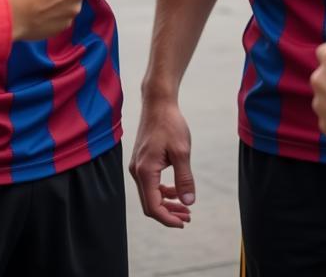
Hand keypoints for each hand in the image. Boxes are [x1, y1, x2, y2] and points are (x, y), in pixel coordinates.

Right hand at [128, 96, 194, 227]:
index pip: (153, 207)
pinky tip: (176, 190)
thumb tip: (188, 202)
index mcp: (145, 171)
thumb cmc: (170, 124)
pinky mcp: (140, 161)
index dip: (169, 219)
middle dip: (169, 213)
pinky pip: (149, 184)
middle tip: (188, 217)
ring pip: (149, 195)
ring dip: (166, 203)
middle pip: (150, 204)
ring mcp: (137, 166)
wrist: (158, 103)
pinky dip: (162, 191)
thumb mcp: (182, 152)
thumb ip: (184, 179)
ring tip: (186, 207)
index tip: (185, 222)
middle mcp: (137, 171)